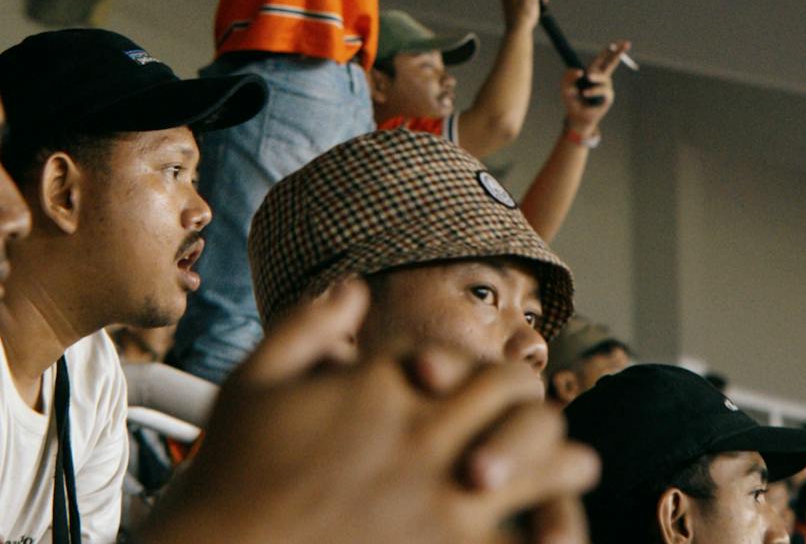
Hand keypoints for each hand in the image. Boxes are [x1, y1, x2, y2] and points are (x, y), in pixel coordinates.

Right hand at [160, 283, 597, 543]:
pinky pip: (520, 541)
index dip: (489, 379)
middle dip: (537, 418)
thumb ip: (309, 324)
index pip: (472, 365)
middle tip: (557, 437)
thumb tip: (351, 286)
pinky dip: (543, 534)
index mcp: (387, 387)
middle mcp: (423, 435)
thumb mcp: (255, 377)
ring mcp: (441, 502)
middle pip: (517, 406)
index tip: (493, 396)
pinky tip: (549, 535)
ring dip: (561, 471)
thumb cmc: (231, 472)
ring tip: (575, 477)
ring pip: (538, 470)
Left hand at [561, 40, 630, 144]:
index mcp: (593, 72)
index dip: (608, 50)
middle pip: (612, 62)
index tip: (616, 42)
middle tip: (627, 43)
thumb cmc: (572, 99)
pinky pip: (601, 90)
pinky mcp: (608, 97)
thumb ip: (568, 76)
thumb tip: (580, 72)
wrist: (577, 117)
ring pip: (602, 76)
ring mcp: (606, 86)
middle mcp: (602, 77)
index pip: (602, 58)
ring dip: (594, 77)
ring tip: (587, 80)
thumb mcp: (565, 85)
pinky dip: (592, 91)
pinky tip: (585, 94)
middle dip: (619, 52)